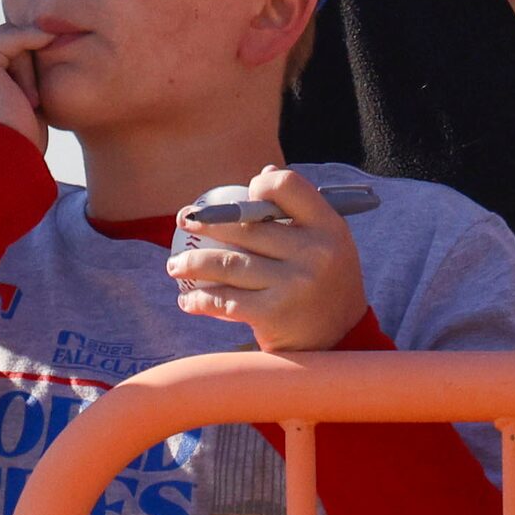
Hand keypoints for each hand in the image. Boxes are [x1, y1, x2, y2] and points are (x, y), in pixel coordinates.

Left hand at [167, 168, 369, 353]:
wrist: (340, 341)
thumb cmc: (328, 282)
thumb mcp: (330, 242)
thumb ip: (301, 211)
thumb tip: (264, 173)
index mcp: (329, 226)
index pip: (288, 187)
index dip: (258, 186)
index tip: (236, 201)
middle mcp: (313, 252)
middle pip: (245, 227)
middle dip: (205, 224)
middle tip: (183, 222)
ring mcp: (292, 284)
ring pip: (227, 264)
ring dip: (191, 263)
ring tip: (174, 266)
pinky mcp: (273, 314)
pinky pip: (224, 301)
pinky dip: (199, 300)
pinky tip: (187, 300)